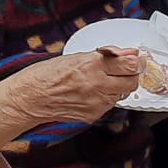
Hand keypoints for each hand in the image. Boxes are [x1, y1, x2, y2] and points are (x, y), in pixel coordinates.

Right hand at [4, 47, 142, 126]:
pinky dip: (106, 97)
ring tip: (102, 81)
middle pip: (132, 81)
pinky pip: (109, 105)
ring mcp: (96, 102)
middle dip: (131, 74)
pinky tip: (92, 92)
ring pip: (122, 94)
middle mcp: (96, 84)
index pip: (130, 64)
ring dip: (118, 86)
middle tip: (124, 70)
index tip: (137, 59)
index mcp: (92, 65)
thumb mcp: (75, 56)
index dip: (137, 61)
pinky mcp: (93, 114)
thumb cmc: (46, 75)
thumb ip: (104, 55)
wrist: (29, 98)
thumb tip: (126, 53)